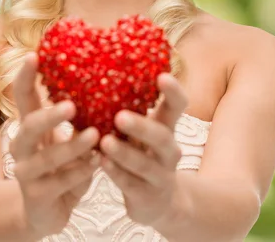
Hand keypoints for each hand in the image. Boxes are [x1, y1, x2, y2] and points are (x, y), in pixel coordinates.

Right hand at [10, 52, 100, 238]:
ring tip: (95, 135)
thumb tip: (102, 76)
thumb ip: (77, 116)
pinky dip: (80, 171)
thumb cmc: (62, 166)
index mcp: (30, 126)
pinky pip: (60, 181)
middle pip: (28, 125)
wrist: (45, 212)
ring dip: (72, 145)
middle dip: (49, 115)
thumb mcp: (67, 138)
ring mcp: (26, 173)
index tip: (35, 55)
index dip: (26, 76)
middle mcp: (22, 146)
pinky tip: (97, 162)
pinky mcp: (36, 196)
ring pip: (46, 157)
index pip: (23, 96)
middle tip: (71, 105)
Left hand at [99, 72, 187, 226]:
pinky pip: (132, 185)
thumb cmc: (143, 153)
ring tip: (105, 142)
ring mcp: (161, 176)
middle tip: (120, 116)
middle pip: (162, 136)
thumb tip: (96, 72)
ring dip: (125, 153)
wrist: (159, 202)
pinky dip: (117, 173)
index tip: (161, 76)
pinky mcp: (148, 197)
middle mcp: (168, 150)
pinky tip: (101, 163)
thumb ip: (128, 108)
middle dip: (142, 126)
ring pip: (146, 164)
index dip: (173, 91)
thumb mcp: (142, 132)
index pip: (178, 106)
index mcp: (167, 127)